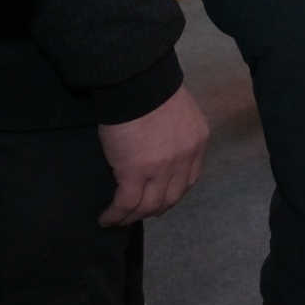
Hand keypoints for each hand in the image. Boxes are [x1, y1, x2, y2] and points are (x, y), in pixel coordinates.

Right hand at [98, 85, 208, 226]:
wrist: (138, 83)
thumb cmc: (152, 90)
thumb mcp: (178, 112)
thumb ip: (176, 132)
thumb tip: (162, 146)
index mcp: (197, 141)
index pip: (189, 179)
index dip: (173, 193)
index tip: (160, 200)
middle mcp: (184, 158)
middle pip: (171, 197)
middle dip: (154, 209)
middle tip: (138, 213)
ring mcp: (161, 168)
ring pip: (149, 205)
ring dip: (132, 217)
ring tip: (117, 220)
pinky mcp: (135, 172)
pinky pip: (126, 204)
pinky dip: (116, 215)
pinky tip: (106, 218)